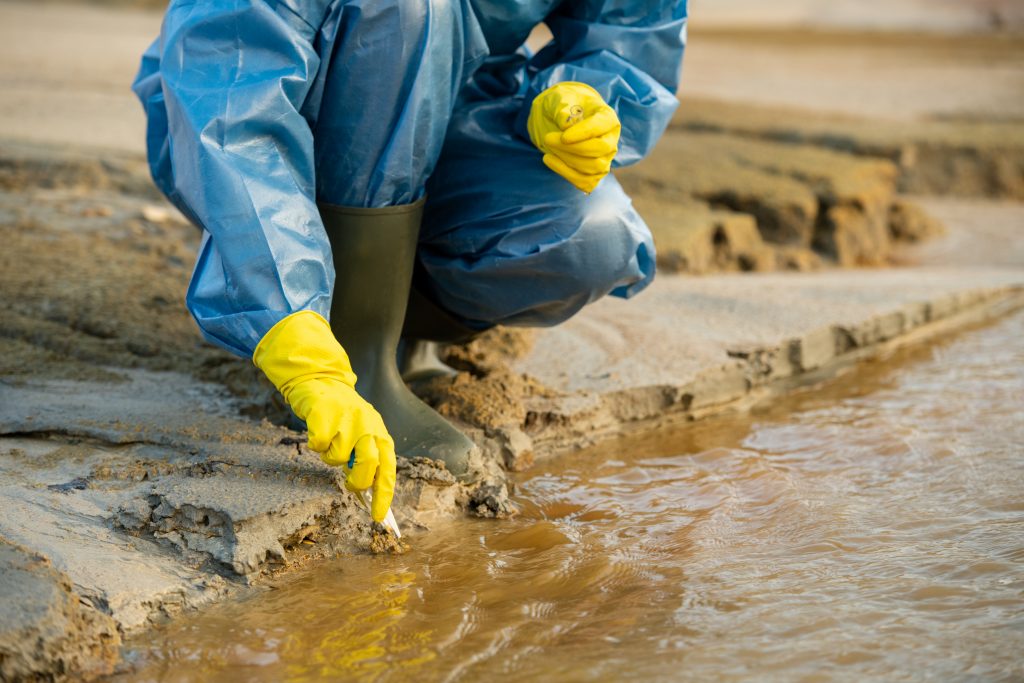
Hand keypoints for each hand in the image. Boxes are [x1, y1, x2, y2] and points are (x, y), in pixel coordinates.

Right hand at [254, 311, 396, 521]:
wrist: (321, 381)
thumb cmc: (344, 415)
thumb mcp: (363, 434)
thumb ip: (367, 458)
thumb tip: (367, 493)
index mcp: (381, 433)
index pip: (388, 469)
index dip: (384, 495)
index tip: (378, 516)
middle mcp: (369, 426)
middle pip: (368, 466)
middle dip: (356, 482)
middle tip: (348, 483)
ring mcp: (347, 420)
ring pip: (337, 458)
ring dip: (330, 456)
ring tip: (330, 440)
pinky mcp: (325, 415)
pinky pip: (318, 445)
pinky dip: (315, 443)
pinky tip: (318, 430)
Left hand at [527, 82, 620, 193]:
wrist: (561, 119)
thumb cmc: (564, 105)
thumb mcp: (560, 97)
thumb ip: (562, 106)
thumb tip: (566, 124)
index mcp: (607, 117)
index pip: (602, 127)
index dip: (583, 133)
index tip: (562, 136)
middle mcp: (611, 139)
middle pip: (600, 149)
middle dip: (572, 148)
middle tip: (548, 139)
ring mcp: (605, 159)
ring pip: (593, 167)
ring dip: (566, 160)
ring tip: (547, 146)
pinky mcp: (595, 174)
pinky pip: (585, 182)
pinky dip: (566, 173)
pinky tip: (548, 159)